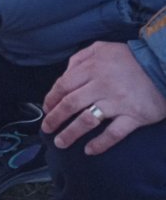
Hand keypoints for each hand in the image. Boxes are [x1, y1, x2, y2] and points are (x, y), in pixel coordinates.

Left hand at [41, 41, 165, 154]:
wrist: (162, 65)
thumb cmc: (130, 58)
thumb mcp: (102, 48)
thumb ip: (80, 58)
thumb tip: (64, 73)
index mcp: (92, 67)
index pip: (63, 85)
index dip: (51, 99)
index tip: (46, 109)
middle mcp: (102, 85)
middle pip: (70, 104)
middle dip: (54, 118)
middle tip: (46, 129)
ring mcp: (118, 102)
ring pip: (87, 120)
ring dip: (70, 133)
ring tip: (60, 143)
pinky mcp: (134, 116)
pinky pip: (114, 133)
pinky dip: (100, 144)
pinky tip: (89, 151)